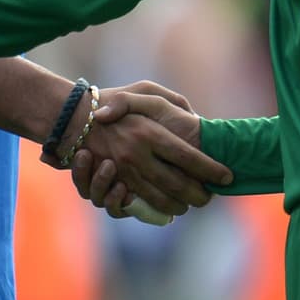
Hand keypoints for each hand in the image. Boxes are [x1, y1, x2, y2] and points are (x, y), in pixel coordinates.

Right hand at [67, 82, 232, 217]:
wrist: (71, 116)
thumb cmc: (112, 99)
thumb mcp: (143, 91)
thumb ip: (172, 101)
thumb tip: (195, 118)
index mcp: (149, 133)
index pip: (188, 157)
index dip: (211, 170)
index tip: (228, 177)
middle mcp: (137, 155)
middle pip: (177, 184)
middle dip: (199, 194)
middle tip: (211, 197)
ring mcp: (123, 171)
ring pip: (158, 197)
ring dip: (178, 205)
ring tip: (190, 204)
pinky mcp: (110, 181)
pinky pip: (136, 202)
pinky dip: (152, 207)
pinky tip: (165, 208)